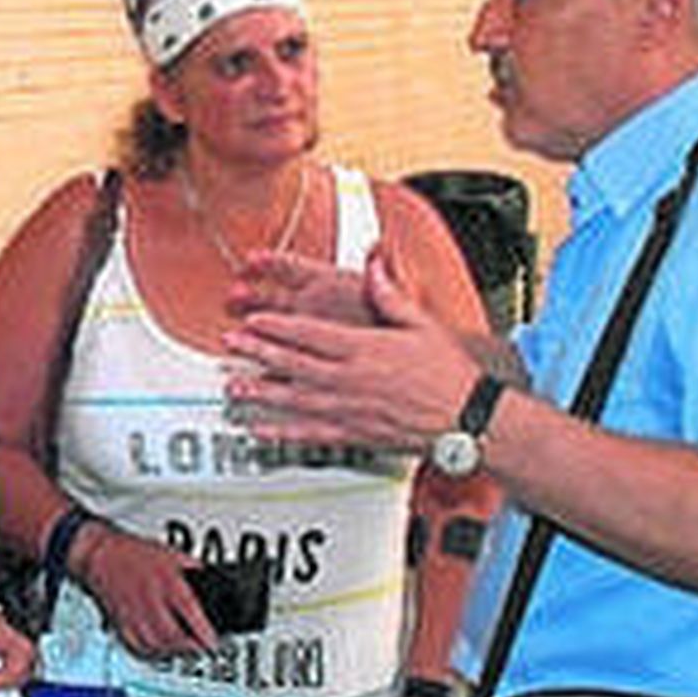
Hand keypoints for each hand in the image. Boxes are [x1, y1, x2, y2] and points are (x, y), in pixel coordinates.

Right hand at [73, 527, 219, 657]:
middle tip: (200, 648)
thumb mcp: (173, 555)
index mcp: (167, 580)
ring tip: (183, 650)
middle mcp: (150, 599)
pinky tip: (160, 650)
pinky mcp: (121, 623)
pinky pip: (137, 646)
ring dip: (172, 652)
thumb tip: (211, 581)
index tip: (213, 642)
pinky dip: (151, 653)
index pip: (189, 609)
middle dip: (189, 647)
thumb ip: (193, 570)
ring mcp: (134, 613)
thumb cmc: (137, 553)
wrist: (102, 555)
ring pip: (155, 645)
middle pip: (172, 634)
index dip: (204, 630)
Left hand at [224, 255, 473, 451]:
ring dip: (260, 392)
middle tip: (229, 345)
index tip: (252, 320)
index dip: (276, 326)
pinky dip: (282, 432)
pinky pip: (311, 433)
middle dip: (257, 353)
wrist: (469, 417)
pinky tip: (260, 430)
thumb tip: (373, 263)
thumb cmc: (448, 372)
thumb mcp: (420, 323)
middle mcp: (351, 379)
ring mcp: (350, 408)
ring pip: (295, 398)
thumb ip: (389, 294)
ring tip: (232, 385)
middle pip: (293, 364)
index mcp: (364, 348)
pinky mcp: (355, 434)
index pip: (309, 334)